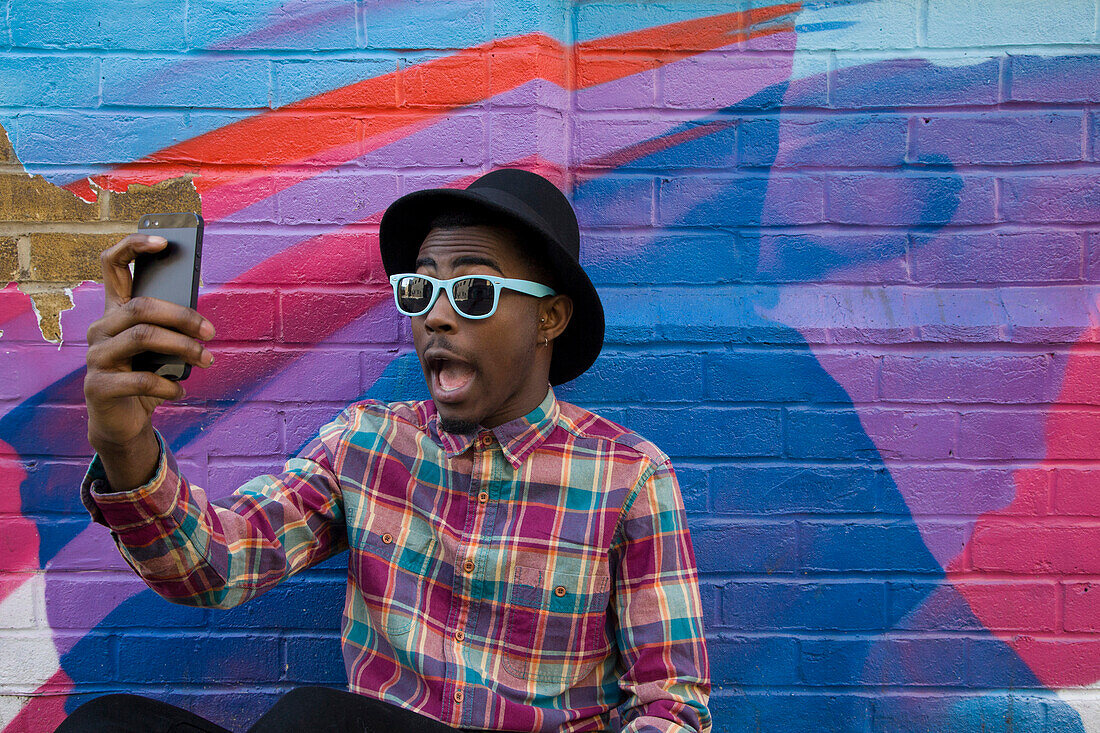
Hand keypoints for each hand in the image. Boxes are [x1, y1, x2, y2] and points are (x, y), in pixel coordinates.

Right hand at [83, 235, 214, 488]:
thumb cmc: (146, 376)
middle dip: (183, 317)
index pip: (112, 265)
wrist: (122, 422)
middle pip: (140, 306)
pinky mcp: (98, 387)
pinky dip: (169, 385)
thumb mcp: (160, 349)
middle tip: (211, 333)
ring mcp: (95, 357)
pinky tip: (181, 390)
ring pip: (142, 337)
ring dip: (183, 348)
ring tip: (207, 360)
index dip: (134, 247)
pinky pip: (140, 379)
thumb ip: (171, 328)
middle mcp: (100, 328)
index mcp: (115, 311)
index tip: (164, 242)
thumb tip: (200, 320)